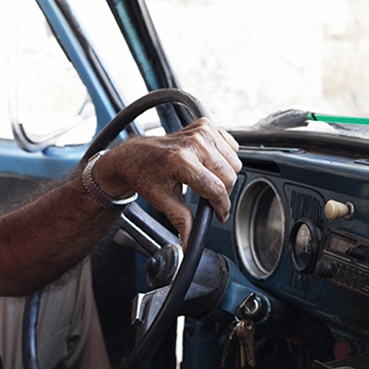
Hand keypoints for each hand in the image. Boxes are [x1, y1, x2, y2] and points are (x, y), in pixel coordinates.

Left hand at [94, 118, 241, 244]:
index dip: (221, 207)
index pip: (216, 189)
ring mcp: (200, 131)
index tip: (220, 214)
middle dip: (224, 192)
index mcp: (181, 161)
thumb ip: (181, 222)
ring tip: (207, 180)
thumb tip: (189, 243)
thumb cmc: (144, 174)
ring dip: (225, 175)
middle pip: (229, 176)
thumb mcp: (162, 201)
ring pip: (234, 162)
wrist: (134, 155)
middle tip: (209, 199)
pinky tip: (209, 164)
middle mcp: (193, 143)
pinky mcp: (205, 124)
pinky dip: (225, 158)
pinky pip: (231, 147)